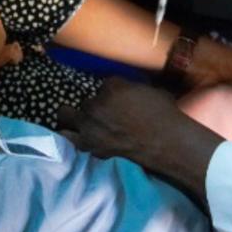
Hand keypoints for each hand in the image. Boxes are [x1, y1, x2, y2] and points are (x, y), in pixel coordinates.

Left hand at [58, 77, 222, 198]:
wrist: (166, 143)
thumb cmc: (165, 115)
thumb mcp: (151, 90)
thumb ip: (132, 87)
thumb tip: (129, 90)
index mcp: (112, 86)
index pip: (103, 85)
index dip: (109, 94)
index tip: (118, 101)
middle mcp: (96, 103)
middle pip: (85, 101)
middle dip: (93, 107)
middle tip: (102, 114)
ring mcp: (91, 125)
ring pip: (65, 114)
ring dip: (70, 117)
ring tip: (76, 121)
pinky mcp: (90, 145)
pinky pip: (70, 139)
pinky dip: (72, 137)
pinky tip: (77, 137)